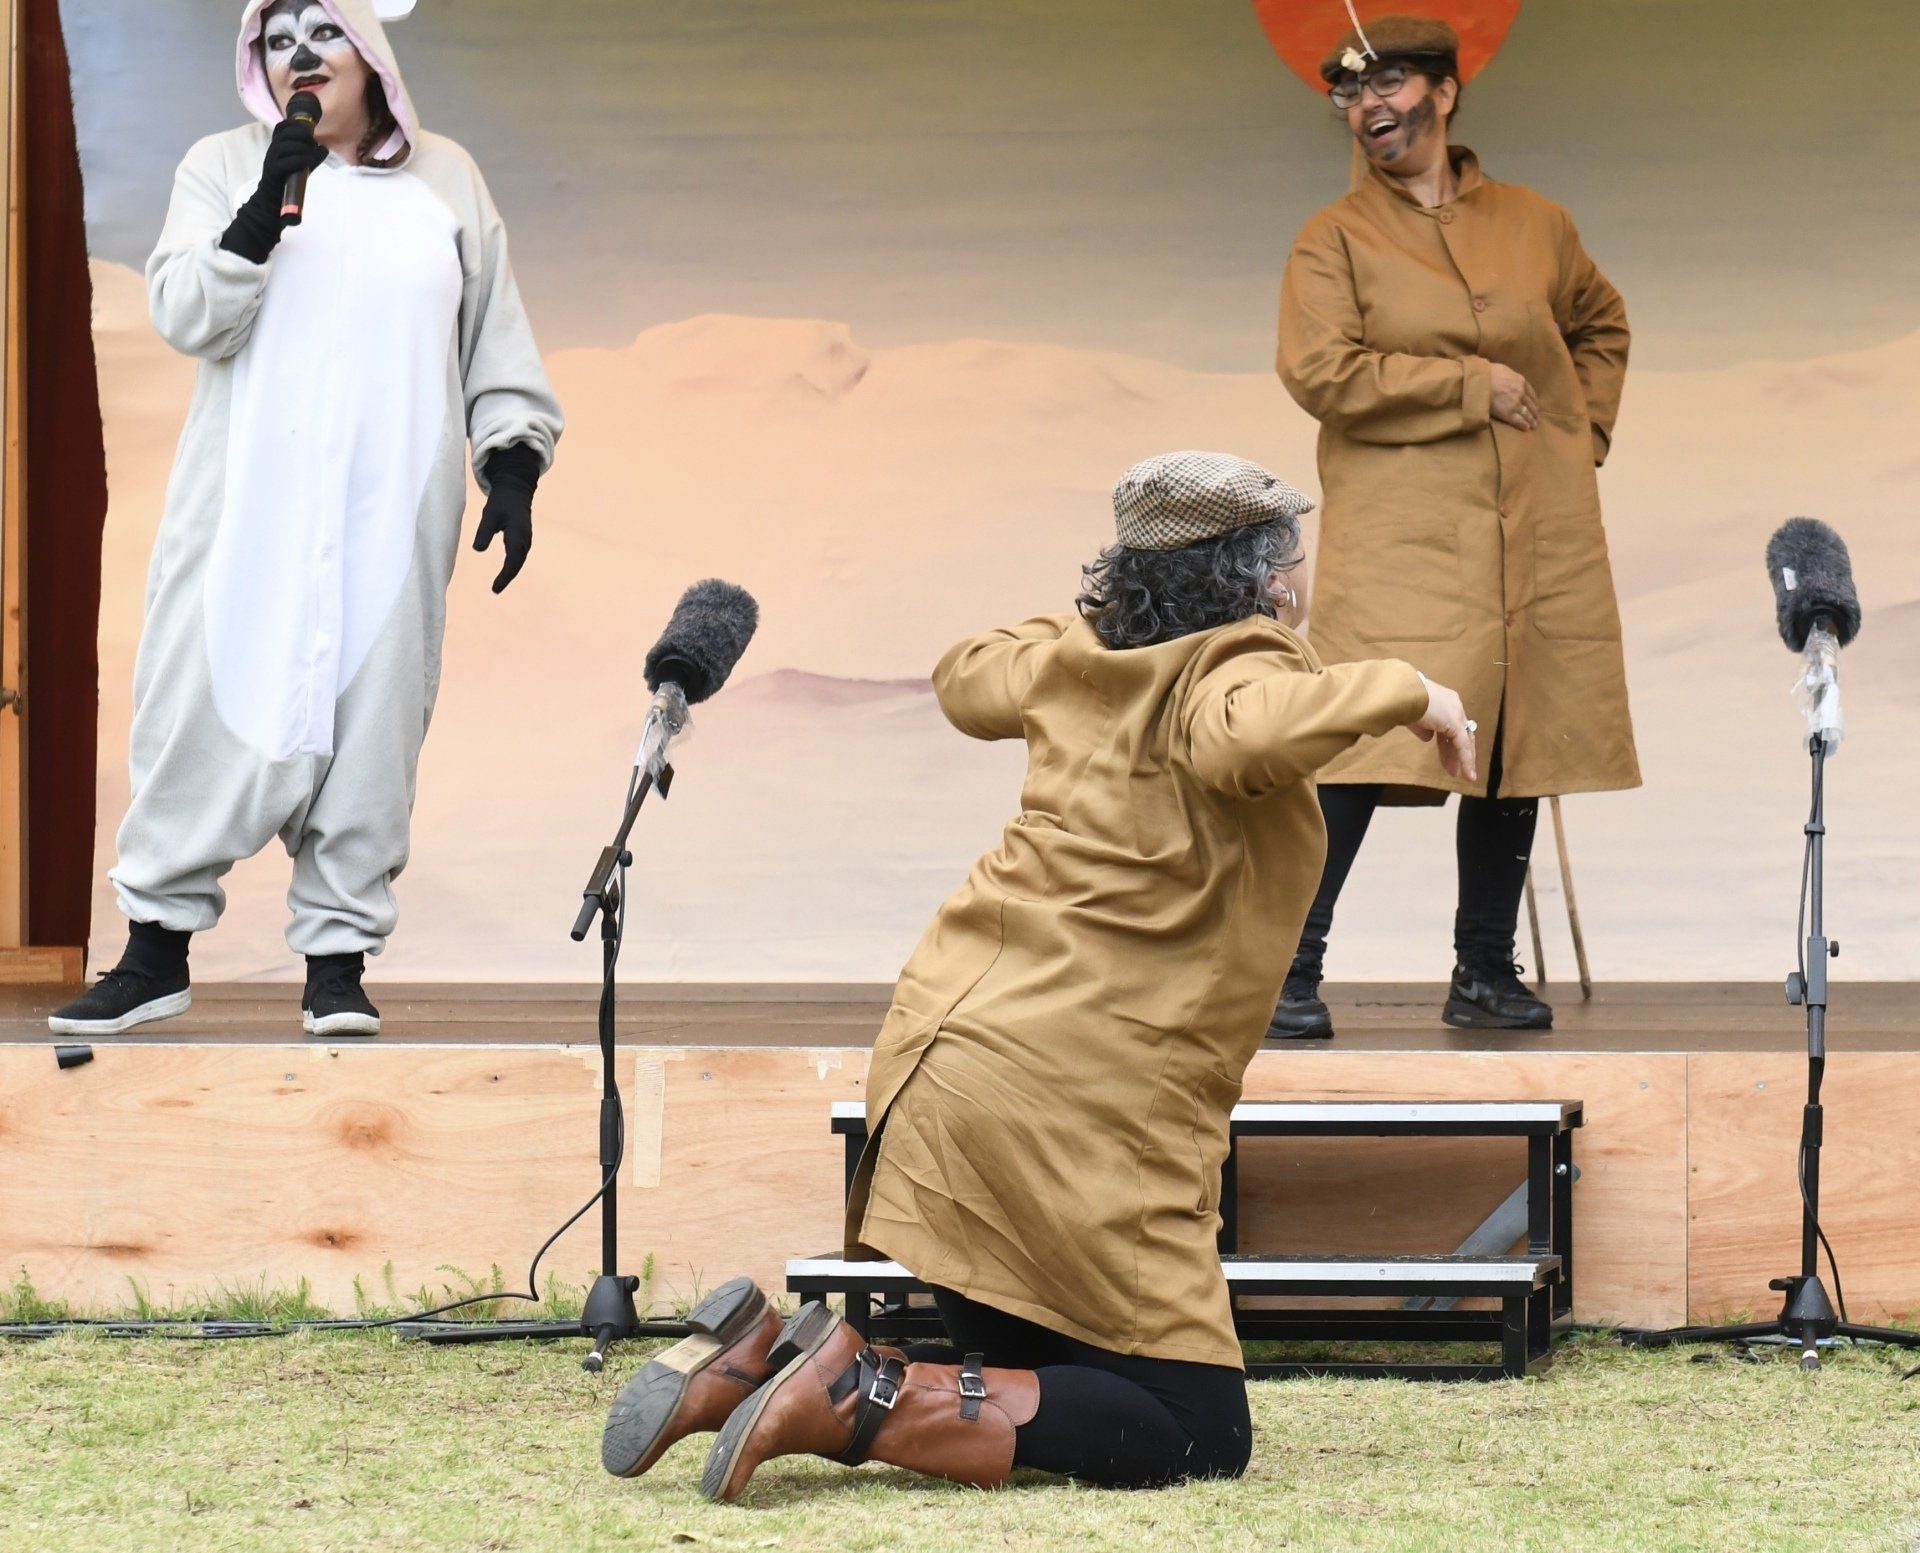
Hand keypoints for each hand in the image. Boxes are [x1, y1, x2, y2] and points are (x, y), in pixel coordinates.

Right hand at [259, 115, 327, 192]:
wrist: (275, 194)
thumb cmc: (290, 176)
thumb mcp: (303, 163)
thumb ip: (313, 155)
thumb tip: (324, 148)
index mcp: (278, 144)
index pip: (281, 127)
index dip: (293, 123)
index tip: (307, 127)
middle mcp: (273, 149)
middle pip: (284, 134)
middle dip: (301, 135)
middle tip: (313, 142)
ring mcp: (271, 160)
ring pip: (283, 147)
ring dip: (301, 147)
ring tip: (311, 152)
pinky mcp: (273, 171)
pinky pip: (284, 162)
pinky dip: (299, 160)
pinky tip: (309, 160)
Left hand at [473, 478, 532, 592]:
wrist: (516, 491)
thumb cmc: (501, 502)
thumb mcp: (490, 514)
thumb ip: (484, 531)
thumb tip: (478, 550)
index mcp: (517, 533)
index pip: (512, 559)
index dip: (505, 575)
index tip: (495, 587)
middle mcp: (525, 539)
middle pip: (517, 562)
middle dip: (508, 577)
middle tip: (495, 590)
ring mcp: (526, 539)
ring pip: (519, 560)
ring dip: (510, 573)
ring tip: (498, 585)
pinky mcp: (523, 539)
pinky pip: (518, 556)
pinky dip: (512, 566)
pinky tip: (504, 573)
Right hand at [1406, 676, 1477, 783]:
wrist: (1400, 693)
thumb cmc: (1400, 702)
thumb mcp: (1413, 717)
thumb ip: (1423, 728)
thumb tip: (1428, 738)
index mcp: (1444, 700)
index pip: (1450, 725)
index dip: (1448, 743)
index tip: (1444, 757)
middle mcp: (1454, 705)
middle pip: (1460, 734)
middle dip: (1457, 753)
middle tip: (1455, 770)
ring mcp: (1456, 713)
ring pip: (1464, 740)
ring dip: (1463, 760)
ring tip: (1465, 776)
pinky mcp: (1455, 723)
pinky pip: (1463, 745)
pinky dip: (1465, 760)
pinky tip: (1466, 773)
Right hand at [1490, 363, 1538, 430]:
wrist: (1481, 382)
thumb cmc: (1489, 373)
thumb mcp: (1504, 369)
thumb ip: (1510, 377)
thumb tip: (1509, 379)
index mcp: (1521, 381)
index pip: (1531, 393)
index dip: (1534, 400)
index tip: (1535, 405)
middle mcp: (1521, 393)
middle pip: (1531, 404)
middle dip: (1535, 412)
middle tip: (1537, 418)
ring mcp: (1515, 404)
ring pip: (1527, 413)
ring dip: (1531, 420)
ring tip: (1534, 425)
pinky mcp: (1508, 413)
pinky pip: (1518, 420)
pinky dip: (1523, 425)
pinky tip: (1527, 428)